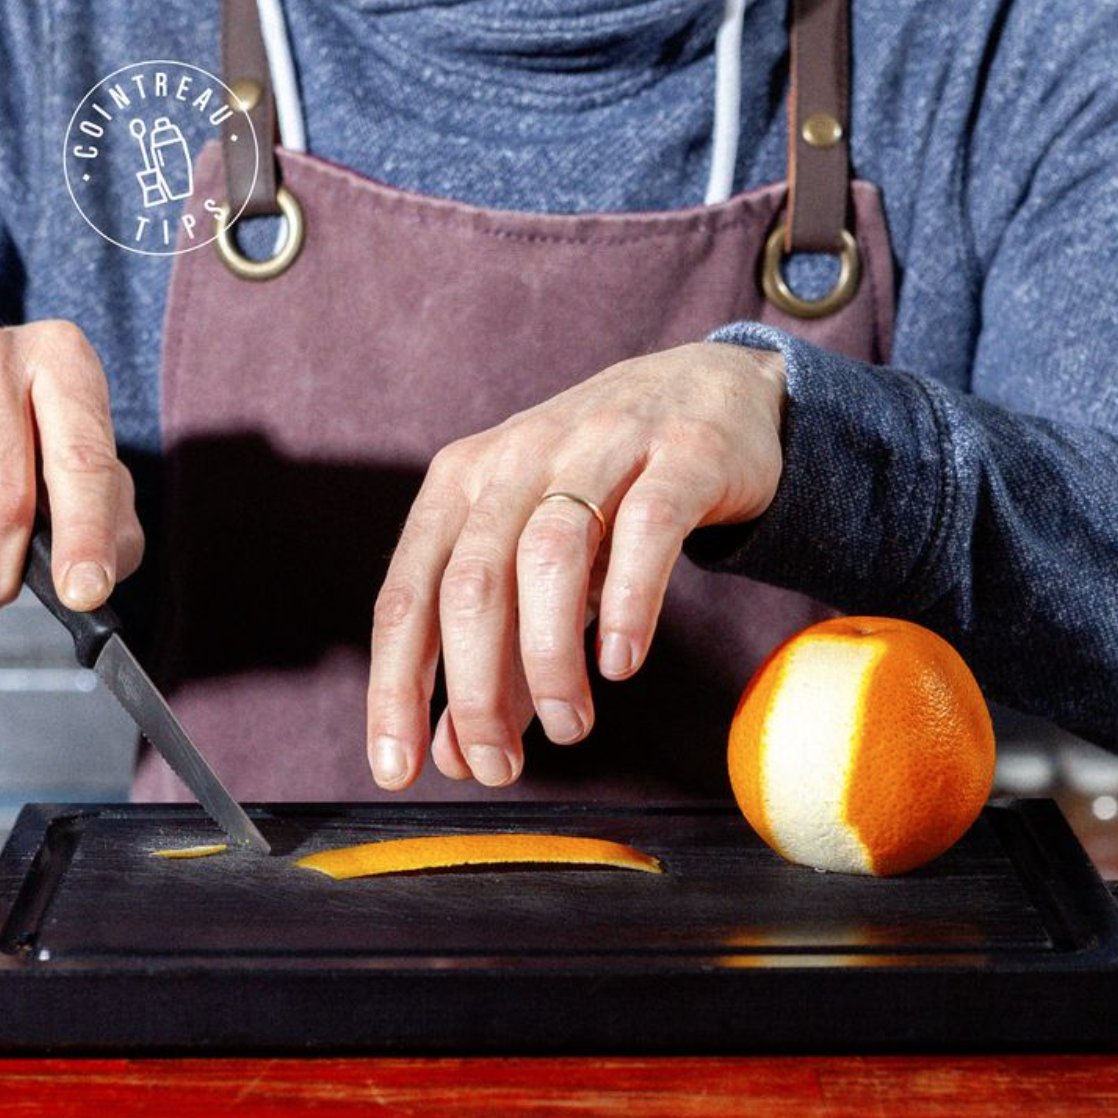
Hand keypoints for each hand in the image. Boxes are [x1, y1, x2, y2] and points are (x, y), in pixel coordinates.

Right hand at [0, 320, 143, 608]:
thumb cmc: (39, 422)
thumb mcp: (89, 451)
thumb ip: (110, 513)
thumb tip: (92, 573)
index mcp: (64, 361)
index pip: (83, 463)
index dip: (85, 534)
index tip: (84, 591)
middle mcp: (1, 354)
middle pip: (8, 492)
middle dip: (7, 561)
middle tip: (6, 592)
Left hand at [366, 341, 785, 789]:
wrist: (704, 390)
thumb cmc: (604, 492)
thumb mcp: (536, 565)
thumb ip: (499, 655)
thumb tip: (460, 753)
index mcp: (462, 484)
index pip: (406, 596)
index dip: (393, 688)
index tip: (398, 768)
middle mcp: (518, 458)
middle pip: (471, 584)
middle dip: (475, 691)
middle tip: (499, 767)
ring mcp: (598, 447)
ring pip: (549, 558)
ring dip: (549, 659)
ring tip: (570, 726)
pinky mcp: (679, 455)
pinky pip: (644, 531)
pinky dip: (627, 604)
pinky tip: (620, 663)